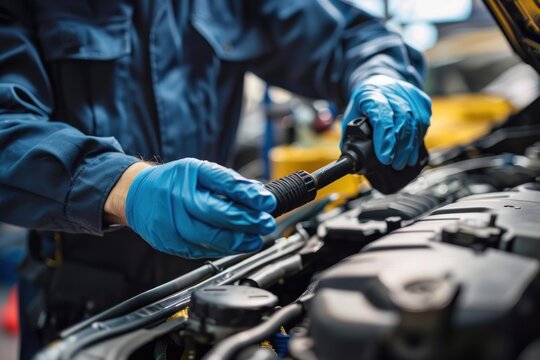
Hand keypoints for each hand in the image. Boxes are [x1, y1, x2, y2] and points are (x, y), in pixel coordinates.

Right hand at [105, 158, 275, 257]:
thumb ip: (228, 182)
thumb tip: (258, 194)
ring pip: (208, 237)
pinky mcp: (170, 243)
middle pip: (215, 214)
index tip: (267, 202)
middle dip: (246, 222)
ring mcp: (171, 224)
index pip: (222, 184)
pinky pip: (200, 250)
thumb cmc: (173, 181)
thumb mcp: (200, 170)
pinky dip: (221, 249)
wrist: (136, 195)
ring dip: (237, 241)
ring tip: (256, 240)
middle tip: (266, 223)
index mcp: (189, 176)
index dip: (247, 195)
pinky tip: (236, 246)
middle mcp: (178, 200)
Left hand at [341, 75, 430, 169]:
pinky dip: (419, 137)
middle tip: (396, 164)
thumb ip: (350, 138)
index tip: (385, 158)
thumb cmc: (363, 105)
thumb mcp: (350, 118)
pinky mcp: (420, 97)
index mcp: (369, 94)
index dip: (385, 138)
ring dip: (410, 146)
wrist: (377, 85)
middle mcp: (390, 90)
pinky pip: (423, 119)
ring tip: (404, 162)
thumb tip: (352, 160)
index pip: (381, 115)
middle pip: (402, 119)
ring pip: (415, 121)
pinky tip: (412, 150)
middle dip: (400, 147)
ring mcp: (407, 92)